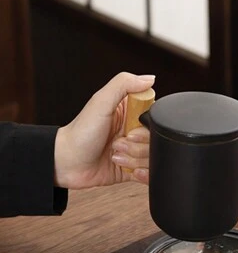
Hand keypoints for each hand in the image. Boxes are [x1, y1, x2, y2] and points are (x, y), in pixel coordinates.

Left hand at [54, 72, 154, 188]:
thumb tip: (149, 78)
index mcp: (128, 113)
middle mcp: (132, 131)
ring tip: (115, 154)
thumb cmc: (79, 133)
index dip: (146, 126)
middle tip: (118, 143)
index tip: (131, 129)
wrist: (66, 163)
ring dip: (133, 159)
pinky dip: (139, 173)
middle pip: (155, 140)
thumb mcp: (100, 102)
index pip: (154, 117)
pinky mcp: (132, 169)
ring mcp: (133, 151)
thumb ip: (124, 84)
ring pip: (152, 157)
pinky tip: (123, 166)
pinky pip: (150, 173)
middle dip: (137, 145)